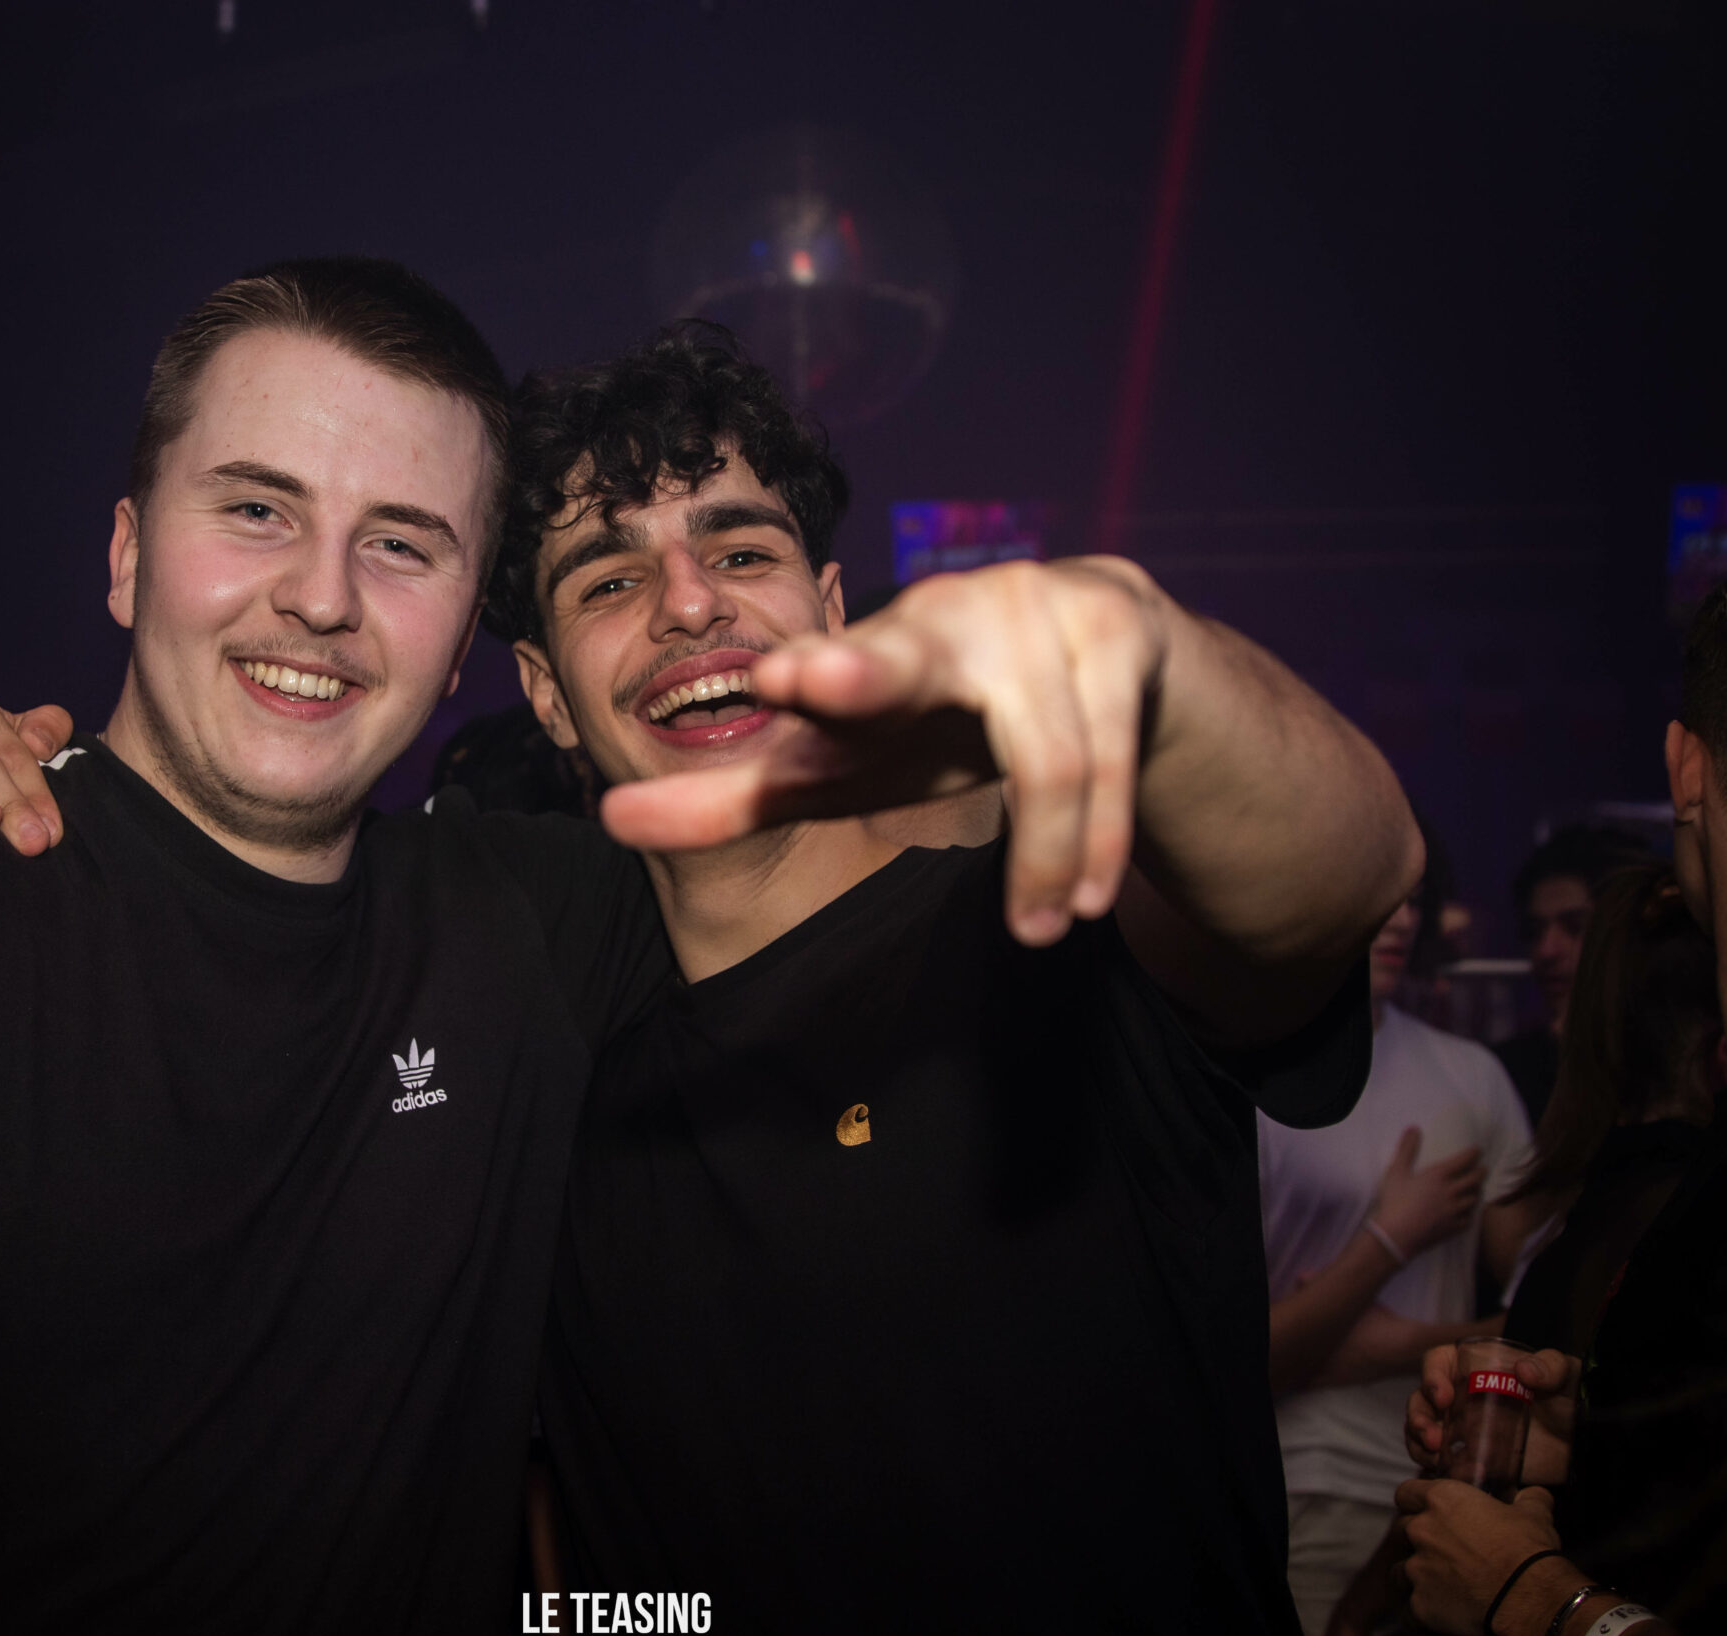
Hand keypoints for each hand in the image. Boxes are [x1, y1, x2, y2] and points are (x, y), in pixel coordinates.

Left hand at [597, 556, 1167, 944]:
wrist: (1108, 646)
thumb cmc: (943, 716)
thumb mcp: (851, 765)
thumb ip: (737, 796)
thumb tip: (608, 818)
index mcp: (869, 657)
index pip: (829, 676)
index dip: (810, 677)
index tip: (771, 678)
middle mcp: (945, 620)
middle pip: (905, 660)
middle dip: (860, 673)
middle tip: (807, 680)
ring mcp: (1034, 613)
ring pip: (1044, 762)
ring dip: (1045, 856)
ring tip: (1037, 931)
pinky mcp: (1117, 628)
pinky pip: (1112, 757)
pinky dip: (1102, 839)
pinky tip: (1090, 902)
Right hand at [1367, 1126, 1485, 1257]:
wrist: (1397, 1235)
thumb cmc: (1395, 1201)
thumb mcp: (1396, 1171)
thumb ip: (1407, 1149)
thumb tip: (1414, 1128)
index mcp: (1439, 1175)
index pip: (1465, 1160)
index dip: (1474, 1154)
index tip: (1478, 1151)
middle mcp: (1452, 1191)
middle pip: (1475, 1179)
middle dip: (1481, 1172)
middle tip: (1483, 1168)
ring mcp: (1455, 1211)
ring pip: (1474, 1198)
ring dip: (1477, 1191)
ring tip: (1475, 1188)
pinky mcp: (1454, 1228)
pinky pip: (1469, 1218)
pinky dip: (1470, 1212)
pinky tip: (1467, 1212)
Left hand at [1394, 1479, 1560, 1635]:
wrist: (1531, 1596)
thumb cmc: (1530, 1552)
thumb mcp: (1534, 1515)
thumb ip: (1528, 1499)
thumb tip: (1533, 1495)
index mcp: (1441, 1500)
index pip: (1406, 1493)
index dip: (1416, 1504)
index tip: (1428, 1513)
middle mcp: (1420, 1530)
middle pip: (1400, 1531)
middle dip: (1417, 1541)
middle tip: (1443, 1554)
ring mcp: (1416, 1569)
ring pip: (1398, 1571)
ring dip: (1414, 1578)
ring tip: (1439, 1588)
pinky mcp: (1419, 1605)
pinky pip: (1409, 1612)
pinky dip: (1422, 1615)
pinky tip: (1441, 1617)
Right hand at [1407, 1342, 1578, 1482]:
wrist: (1581, 1444)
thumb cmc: (1570, 1400)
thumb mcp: (1566, 1375)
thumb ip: (1551, 1367)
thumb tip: (1525, 1370)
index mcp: (1475, 1367)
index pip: (1438, 1362)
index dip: (1431, 1376)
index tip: (1443, 1397)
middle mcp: (1460, 1396)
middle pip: (1421, 1400)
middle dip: (1418, 1418)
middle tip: (1433, 1439)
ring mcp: (1461, 1428)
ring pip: (1422, 1431)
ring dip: (1418, 1444)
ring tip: (1434, 1459)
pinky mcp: (1468, 1456)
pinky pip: (1439, 1461)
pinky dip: (1435, 1468)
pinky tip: (1449, 1477)